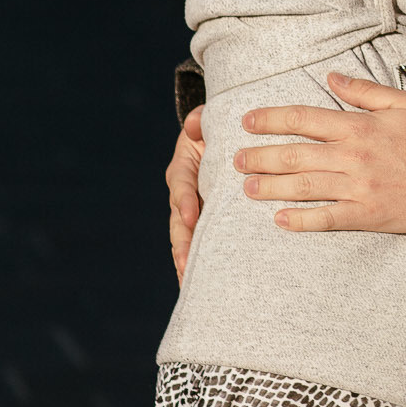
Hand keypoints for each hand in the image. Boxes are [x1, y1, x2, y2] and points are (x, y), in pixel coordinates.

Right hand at [166, 107, 204, 282]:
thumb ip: (201, 121)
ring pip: (188, 239)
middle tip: (187, 266)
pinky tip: (208, 285)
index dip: (185, 200)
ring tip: (191, 283)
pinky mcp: (209, 223)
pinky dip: (203, 263)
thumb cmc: (218, 130)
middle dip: (183, 245)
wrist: (226, 140)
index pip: (181, 185)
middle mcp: (184, 194)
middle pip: (180, 222)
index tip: (191, 216)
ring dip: (189, 261)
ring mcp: (195, 211)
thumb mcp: (209, 121)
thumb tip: (195, 124)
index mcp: (184, 168)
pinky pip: (205, 243)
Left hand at [232, 74, 405, 233]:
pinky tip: (279, 220)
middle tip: (236, 159)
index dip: (271, 119)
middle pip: (294, 156)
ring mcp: (357, 188)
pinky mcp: (367, 215)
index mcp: (358, 126)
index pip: (303, 119)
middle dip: (260, 156)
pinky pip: (325, 219)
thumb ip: (364, 90)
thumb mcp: (404, 102)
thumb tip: (331, 77)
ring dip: (269, 187)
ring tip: (247, 188)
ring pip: (302, 188)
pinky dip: (299, 220)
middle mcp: (351, 156)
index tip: (248, 121)